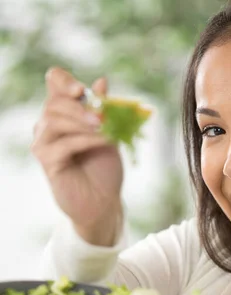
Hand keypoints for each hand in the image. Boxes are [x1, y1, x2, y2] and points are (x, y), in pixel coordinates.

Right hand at [31, 67, 123, 245]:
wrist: (103, 201)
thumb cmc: (104, 168)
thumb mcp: (108, 133)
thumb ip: (103, 109)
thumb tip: (101, 81)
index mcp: (64, 112)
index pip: (54, 81)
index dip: (64, 81)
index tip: (82, 91)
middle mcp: (49, 124)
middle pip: (54, 101)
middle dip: (79, 107)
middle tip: (102, 118)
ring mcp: (44, 142)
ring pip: (53, 119)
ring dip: (81, 122)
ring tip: (104, 129)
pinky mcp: (46, 161)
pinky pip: (63, 143)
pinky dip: (85, 139)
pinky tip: (103, 141)